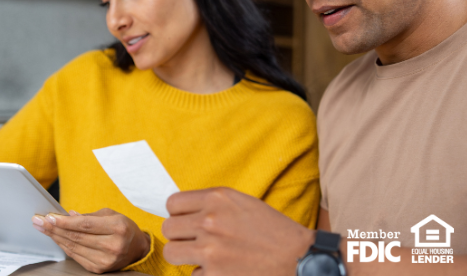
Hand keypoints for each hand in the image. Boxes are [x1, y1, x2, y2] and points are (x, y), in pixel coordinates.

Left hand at [32, 209, 150, 273]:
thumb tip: (68, 215)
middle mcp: (113, 246)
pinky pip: (76, 256)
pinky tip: (56, 238)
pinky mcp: (100, 269)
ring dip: (56, 237)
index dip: (65, 222)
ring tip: (43, 228)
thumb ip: (89, 216)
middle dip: (54, 228)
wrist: (137, 248)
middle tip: (39, 221)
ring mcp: (106, 260)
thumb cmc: (123, 228)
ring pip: (74, 247)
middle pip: (77, 237)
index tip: (49, 217)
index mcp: (118, 228)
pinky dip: (64, 246)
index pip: (85, 225)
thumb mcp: (111, 215)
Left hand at [162, 187, 313, 275]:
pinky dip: (204, 274)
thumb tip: (182, 211)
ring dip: (184, 255)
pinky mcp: (213, 275)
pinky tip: (222, 270)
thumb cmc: (273, 231)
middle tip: (194, 241)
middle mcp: (209, 221)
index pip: (172, 204)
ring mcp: (209, 250)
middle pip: (168, 228)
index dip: (178, 214)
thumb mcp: (242, 203)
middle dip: (179, 236)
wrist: (298, 259)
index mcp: (217, 199)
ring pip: (172, 252)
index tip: (186, 221)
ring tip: (202, 256)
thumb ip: (212, 204)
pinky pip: (192, 274)